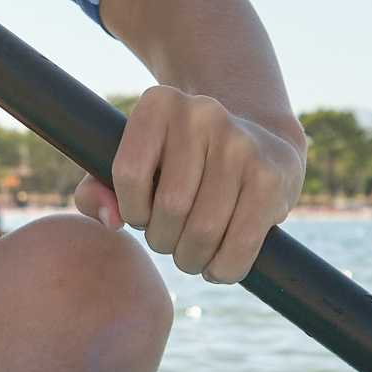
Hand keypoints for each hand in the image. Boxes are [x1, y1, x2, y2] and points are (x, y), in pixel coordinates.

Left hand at [73, 85, 305, 283]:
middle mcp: (202, 113)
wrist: (262, 142)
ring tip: (192, 253)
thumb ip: (100, 189)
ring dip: (192, 258)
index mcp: (159, 103)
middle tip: (171, 240)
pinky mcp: (271, 177)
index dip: (132, 209)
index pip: (128, 173)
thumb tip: (110, 220)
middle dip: (164, 240)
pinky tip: (218, 265)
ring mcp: (241, 143)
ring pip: (203, 231)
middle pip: (169, 207)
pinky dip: (224, 268)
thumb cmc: (182, 162)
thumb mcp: (137, 161)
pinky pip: (240, 244)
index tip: (143, 215)